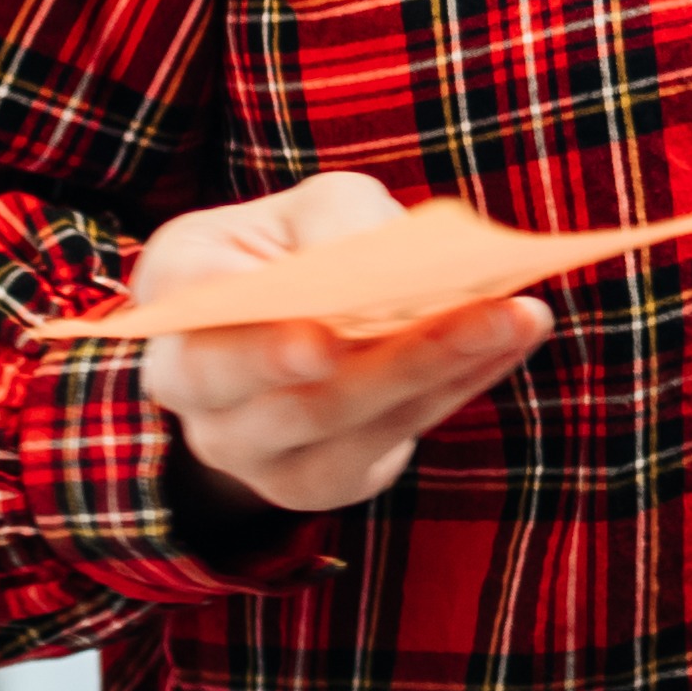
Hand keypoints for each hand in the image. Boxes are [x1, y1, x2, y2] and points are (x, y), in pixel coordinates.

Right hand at [129, 172, 556, 516]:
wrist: (279, 329)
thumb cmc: (287, 251)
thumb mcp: (301, 211)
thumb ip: (335, 218)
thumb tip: (376, 253)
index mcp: (177, 311)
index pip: (201, 327)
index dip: (257, 344)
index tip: (323, 341)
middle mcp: (199, 396)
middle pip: (288, 399)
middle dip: (382, 365)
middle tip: (466, 325)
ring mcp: (256, 453)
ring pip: (351, 424)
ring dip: (440, 367)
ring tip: (514, 316)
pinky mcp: (319, 479)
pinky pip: (393, 438)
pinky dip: (459, 383)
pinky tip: (514, 335)